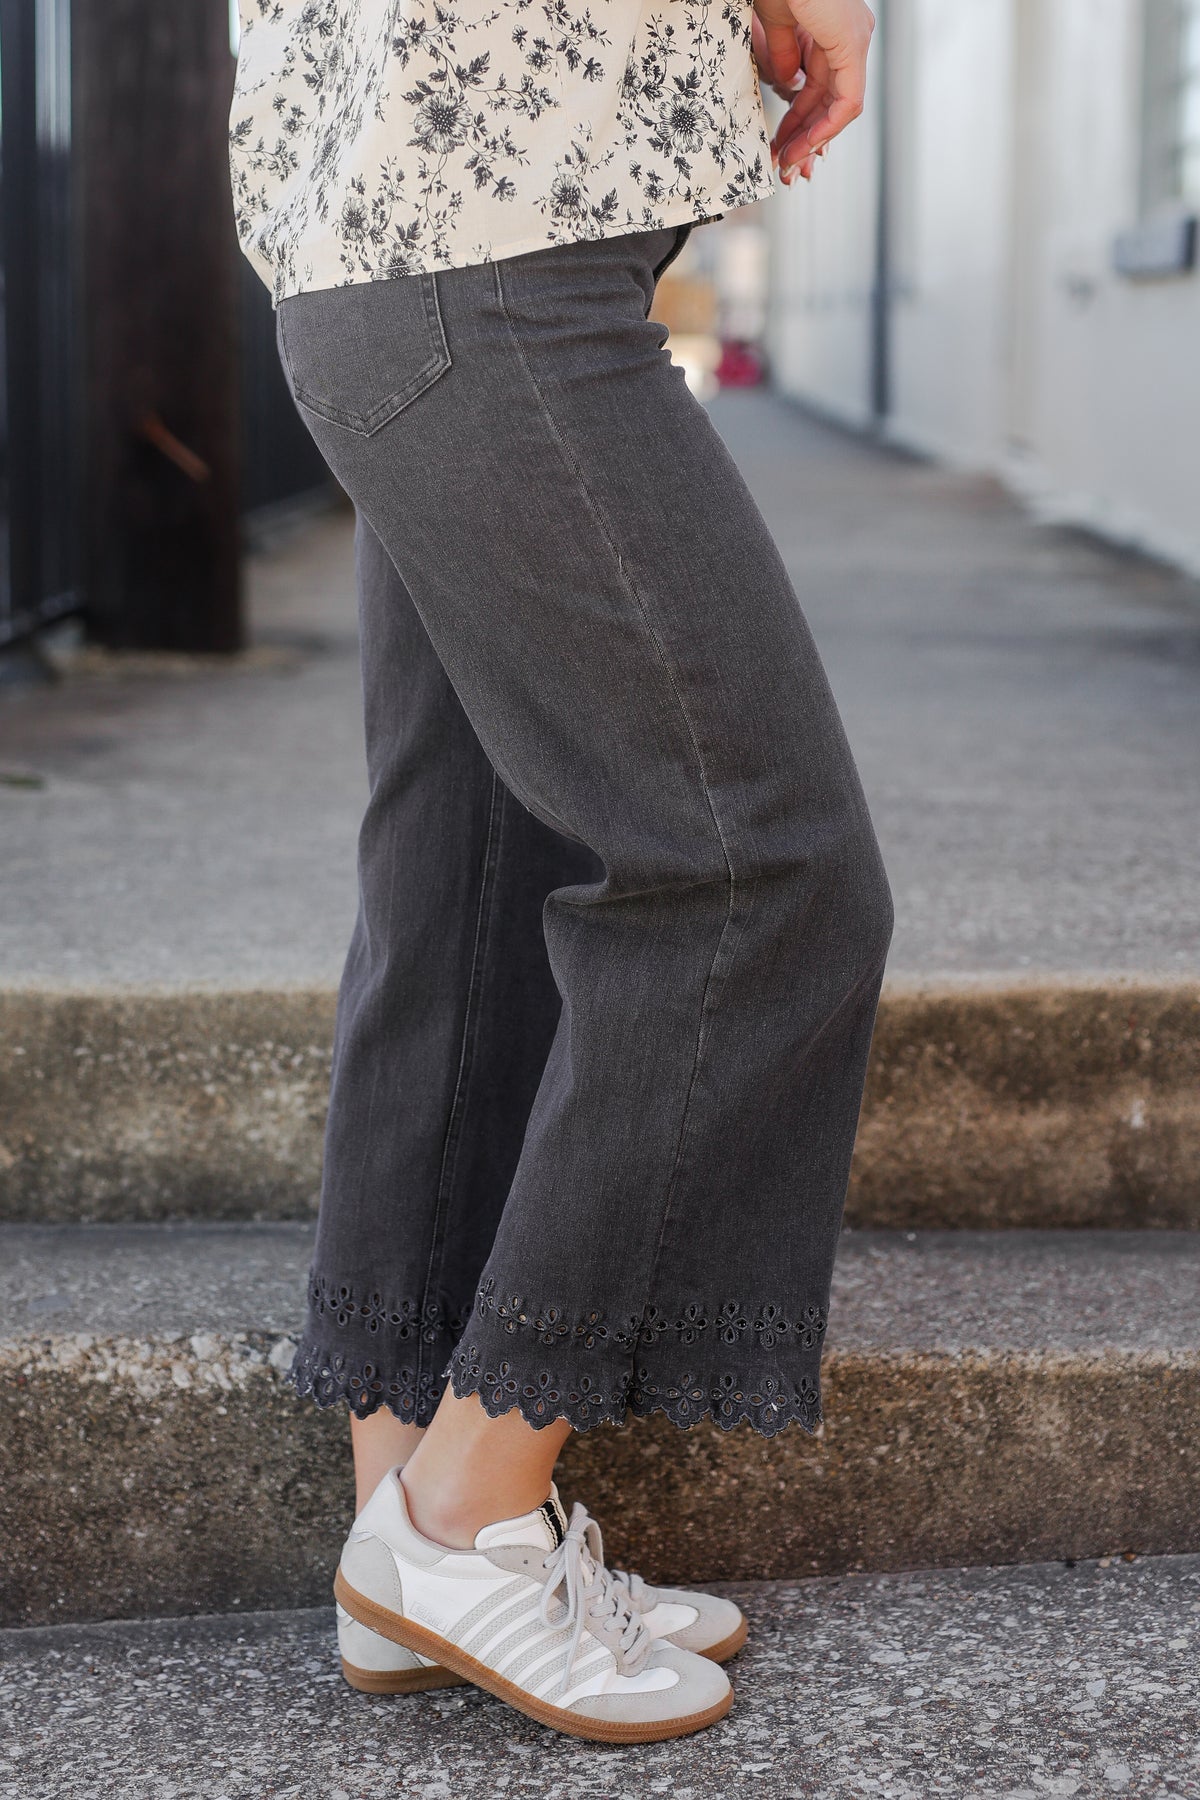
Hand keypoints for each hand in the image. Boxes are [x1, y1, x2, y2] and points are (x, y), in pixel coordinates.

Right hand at [752, 0, 874, 184]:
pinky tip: (806, 143)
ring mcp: (855, 39)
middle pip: (831, 102)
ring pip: (841, 107)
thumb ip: (785, 57)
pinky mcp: (852, 43)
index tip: (779, 144)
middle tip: (782, 162)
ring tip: (788, 161)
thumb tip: (790, 85)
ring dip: (812, 139)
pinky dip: (827, 126)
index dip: (800, 122)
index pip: (824, 89)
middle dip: (804, 137)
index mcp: (836, 29)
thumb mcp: (776, 23)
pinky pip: (848, 100)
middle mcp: (851, 36)